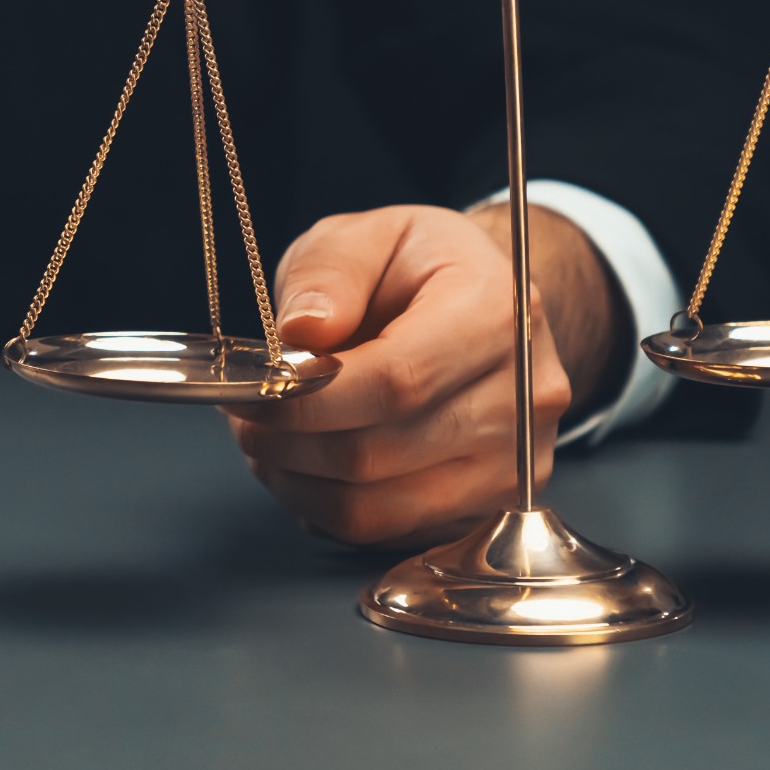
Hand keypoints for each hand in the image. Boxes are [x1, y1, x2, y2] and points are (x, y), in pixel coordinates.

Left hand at [222, 203, 626, 550]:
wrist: (490, 309)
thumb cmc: (423, 269)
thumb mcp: (368, 235)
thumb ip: (331, 273)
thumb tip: (302, 331)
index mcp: (499, 314)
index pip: (395, 381)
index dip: (307, 400)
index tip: (248, 395)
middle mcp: (525, 398)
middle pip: (379, 452)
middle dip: (288, 443)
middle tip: (244, 418)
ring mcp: (516, 463)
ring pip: (379, 508)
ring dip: (299, 483)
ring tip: (268, 442)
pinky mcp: (495, 508)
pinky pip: (391, 534)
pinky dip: (329, 508)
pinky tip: (308, 467)